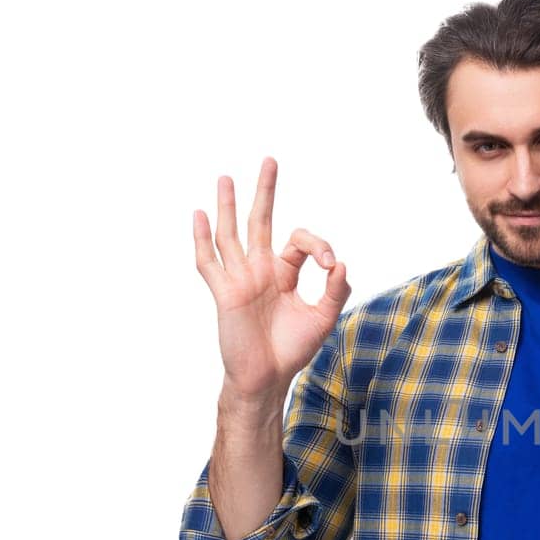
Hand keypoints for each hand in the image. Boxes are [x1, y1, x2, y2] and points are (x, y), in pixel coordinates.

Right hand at [193, 157, 350, 399]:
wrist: (267, 379)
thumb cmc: (292, 350)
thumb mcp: (323, 318)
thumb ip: (336, 291)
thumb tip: (341, 263)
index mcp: (284, 273)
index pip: (300, 242)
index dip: (318, 246)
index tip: (332, 267)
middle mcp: (260, 270)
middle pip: (261, 222)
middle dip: (266, 192)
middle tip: (270, 161)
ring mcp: (240, 279)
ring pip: (232, 234)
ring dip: (228, 205)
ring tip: (225, 178)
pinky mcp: (225, 293)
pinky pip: (209, 263)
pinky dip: (203, 239)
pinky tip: (199, 215)